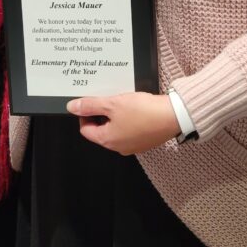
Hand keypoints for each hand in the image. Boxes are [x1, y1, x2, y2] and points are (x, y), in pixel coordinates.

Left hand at [66, 92, 180, 154]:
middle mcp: (119, 147)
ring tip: (122, 101)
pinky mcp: (145, 141)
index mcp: (108, 140)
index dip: (86, 114)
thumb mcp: (112, 104)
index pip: (86, 130)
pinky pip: (130, 130)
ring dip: (116, 115)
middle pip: (101, 130)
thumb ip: (91, 105)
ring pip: (116, 129)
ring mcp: (133, 145)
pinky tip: (135, 108)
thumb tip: (72, 107)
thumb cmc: (144, 111)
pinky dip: (128, 119)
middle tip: (108, 99)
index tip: (91, 102)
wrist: (174, 116)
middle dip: (102, 113)